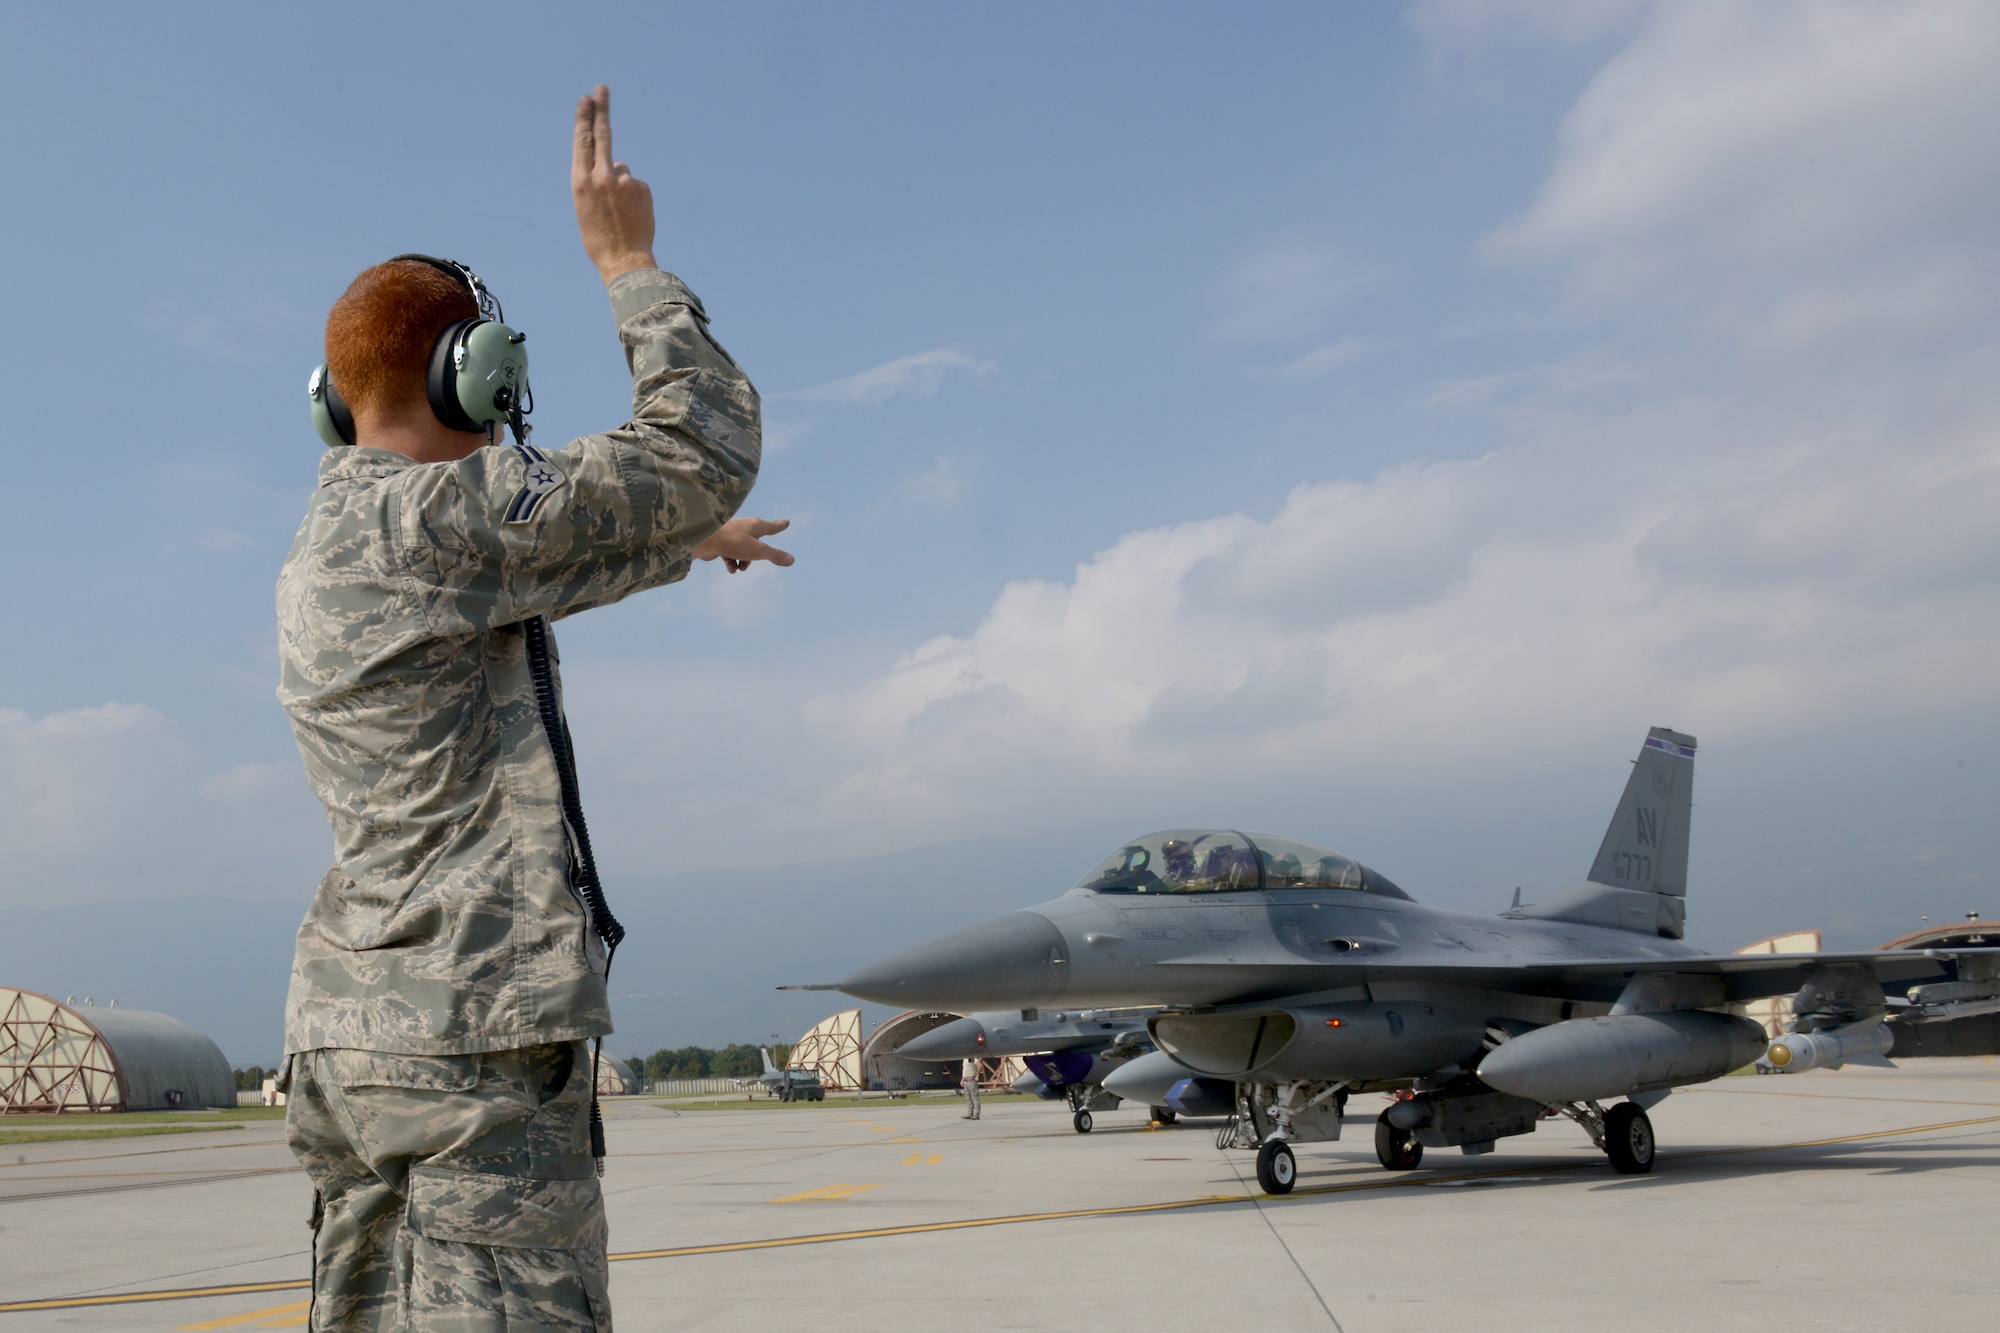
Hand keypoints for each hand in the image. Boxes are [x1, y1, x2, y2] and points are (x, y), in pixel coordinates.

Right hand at [572, 85, 656, 283]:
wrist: (624, 260)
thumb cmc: (599, 238)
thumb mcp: (585, 207)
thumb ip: (596, 181)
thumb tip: (617, 164)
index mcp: (581, 181)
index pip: (583, 141)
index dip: (584, 118)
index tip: (586, 99)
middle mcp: (601, 176)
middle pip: (603, 135)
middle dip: (602, 109)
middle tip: (602, 88)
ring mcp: (624, 181)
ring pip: (622, 171)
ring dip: (621, 186)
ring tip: (619, 212)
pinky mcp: (642, 188)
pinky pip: (636, 186)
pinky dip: (635, 197)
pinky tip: (632, 215)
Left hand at [694, 518, 794, 573]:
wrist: (704, 540)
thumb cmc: (733, 542)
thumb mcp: (758, 551)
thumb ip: (775, 555)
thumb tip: (792, 560)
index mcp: (755, 526)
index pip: (772, 526)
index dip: (780, 526)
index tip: (787, 522)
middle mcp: (744, 528)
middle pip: (757, 540)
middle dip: (758, 553)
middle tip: (757, 557)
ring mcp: (732, 535)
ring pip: (744, 550)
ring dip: (744, 561)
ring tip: (740, 567)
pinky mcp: (721, 543)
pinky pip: (731, 555)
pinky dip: (732, 563)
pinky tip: (731, 569)